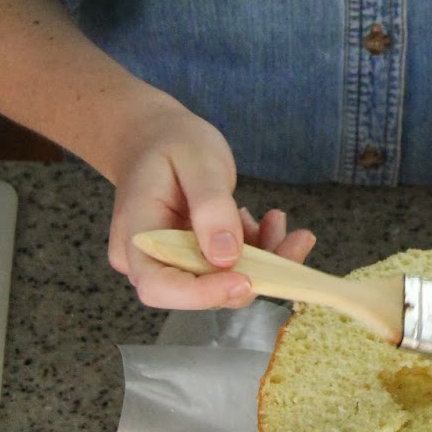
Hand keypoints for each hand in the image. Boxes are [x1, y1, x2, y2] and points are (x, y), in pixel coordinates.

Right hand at [107, 97, 314, 308]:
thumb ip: (210, 205)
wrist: (157, 137)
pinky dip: (258, 250)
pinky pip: (229, 267)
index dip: (201, 294)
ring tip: (278, 220)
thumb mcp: (197, 161)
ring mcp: (172, 261)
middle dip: (252, 274)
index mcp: (137, 234)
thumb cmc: (171, 143)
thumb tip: (227, 256)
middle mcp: (150, 257)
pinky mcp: (195, 258)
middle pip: (198, 290)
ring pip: (221, 281)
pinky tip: (266, 222)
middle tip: (295, 241)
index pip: (159, 286)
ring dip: (263, 260)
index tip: (245, 279)